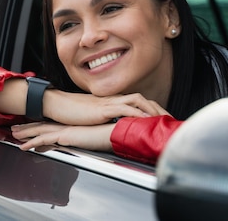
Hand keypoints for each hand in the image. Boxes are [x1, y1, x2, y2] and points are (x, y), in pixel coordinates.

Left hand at [11, 121, 114, 151]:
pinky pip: (43, 140)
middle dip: (27, 128)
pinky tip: (23, 147)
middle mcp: (66, 126)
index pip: (51, 126)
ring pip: (39, 131)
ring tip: (14, 135)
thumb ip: (87, 139)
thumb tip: (85, 142)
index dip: (39, 126)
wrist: (115, 130)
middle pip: (42, 126)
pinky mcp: (64, 136)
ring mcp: (64, 130)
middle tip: (15, 129)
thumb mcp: (95, 136)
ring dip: (25, 133)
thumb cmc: (110, 133)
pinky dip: (31, 142)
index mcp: (72, 126)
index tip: (30, 128)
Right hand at [44, 90, 170, 125]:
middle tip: (170, 121)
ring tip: (162, 121)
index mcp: (111, 100)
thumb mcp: (91, 116)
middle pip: (142, 98)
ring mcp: (108, 102)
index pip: (138, 100)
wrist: (57, 104)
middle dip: (158, 109)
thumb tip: (114, 130)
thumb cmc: (71, 112)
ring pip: (137, 99)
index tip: (163, 120)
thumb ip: (104, 119)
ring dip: (152, 109)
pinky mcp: (103, 108)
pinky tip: (145, 120)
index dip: (152, 109)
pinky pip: (125, 108)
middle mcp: (113, 99)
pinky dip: (137, 113)